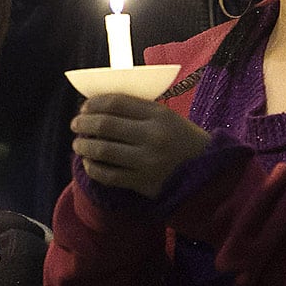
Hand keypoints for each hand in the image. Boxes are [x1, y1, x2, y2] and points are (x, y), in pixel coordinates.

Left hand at [71, 94, 208, 197]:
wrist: (208, 173)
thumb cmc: (184, 140)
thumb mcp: (168, 117)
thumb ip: (139, 111)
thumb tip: (101, 106)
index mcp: (159, 114)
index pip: (117, 102)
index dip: (95, 103)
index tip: (85, 106)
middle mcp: (151, 136)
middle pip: (105, 124)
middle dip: (84, 123)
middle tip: (76, 124)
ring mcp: (146, 161)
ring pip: (102, 150)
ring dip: (84, 145)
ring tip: (78, 143)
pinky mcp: (142, 183)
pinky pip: (108, 175)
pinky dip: (93, 168)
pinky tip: (89, 163)